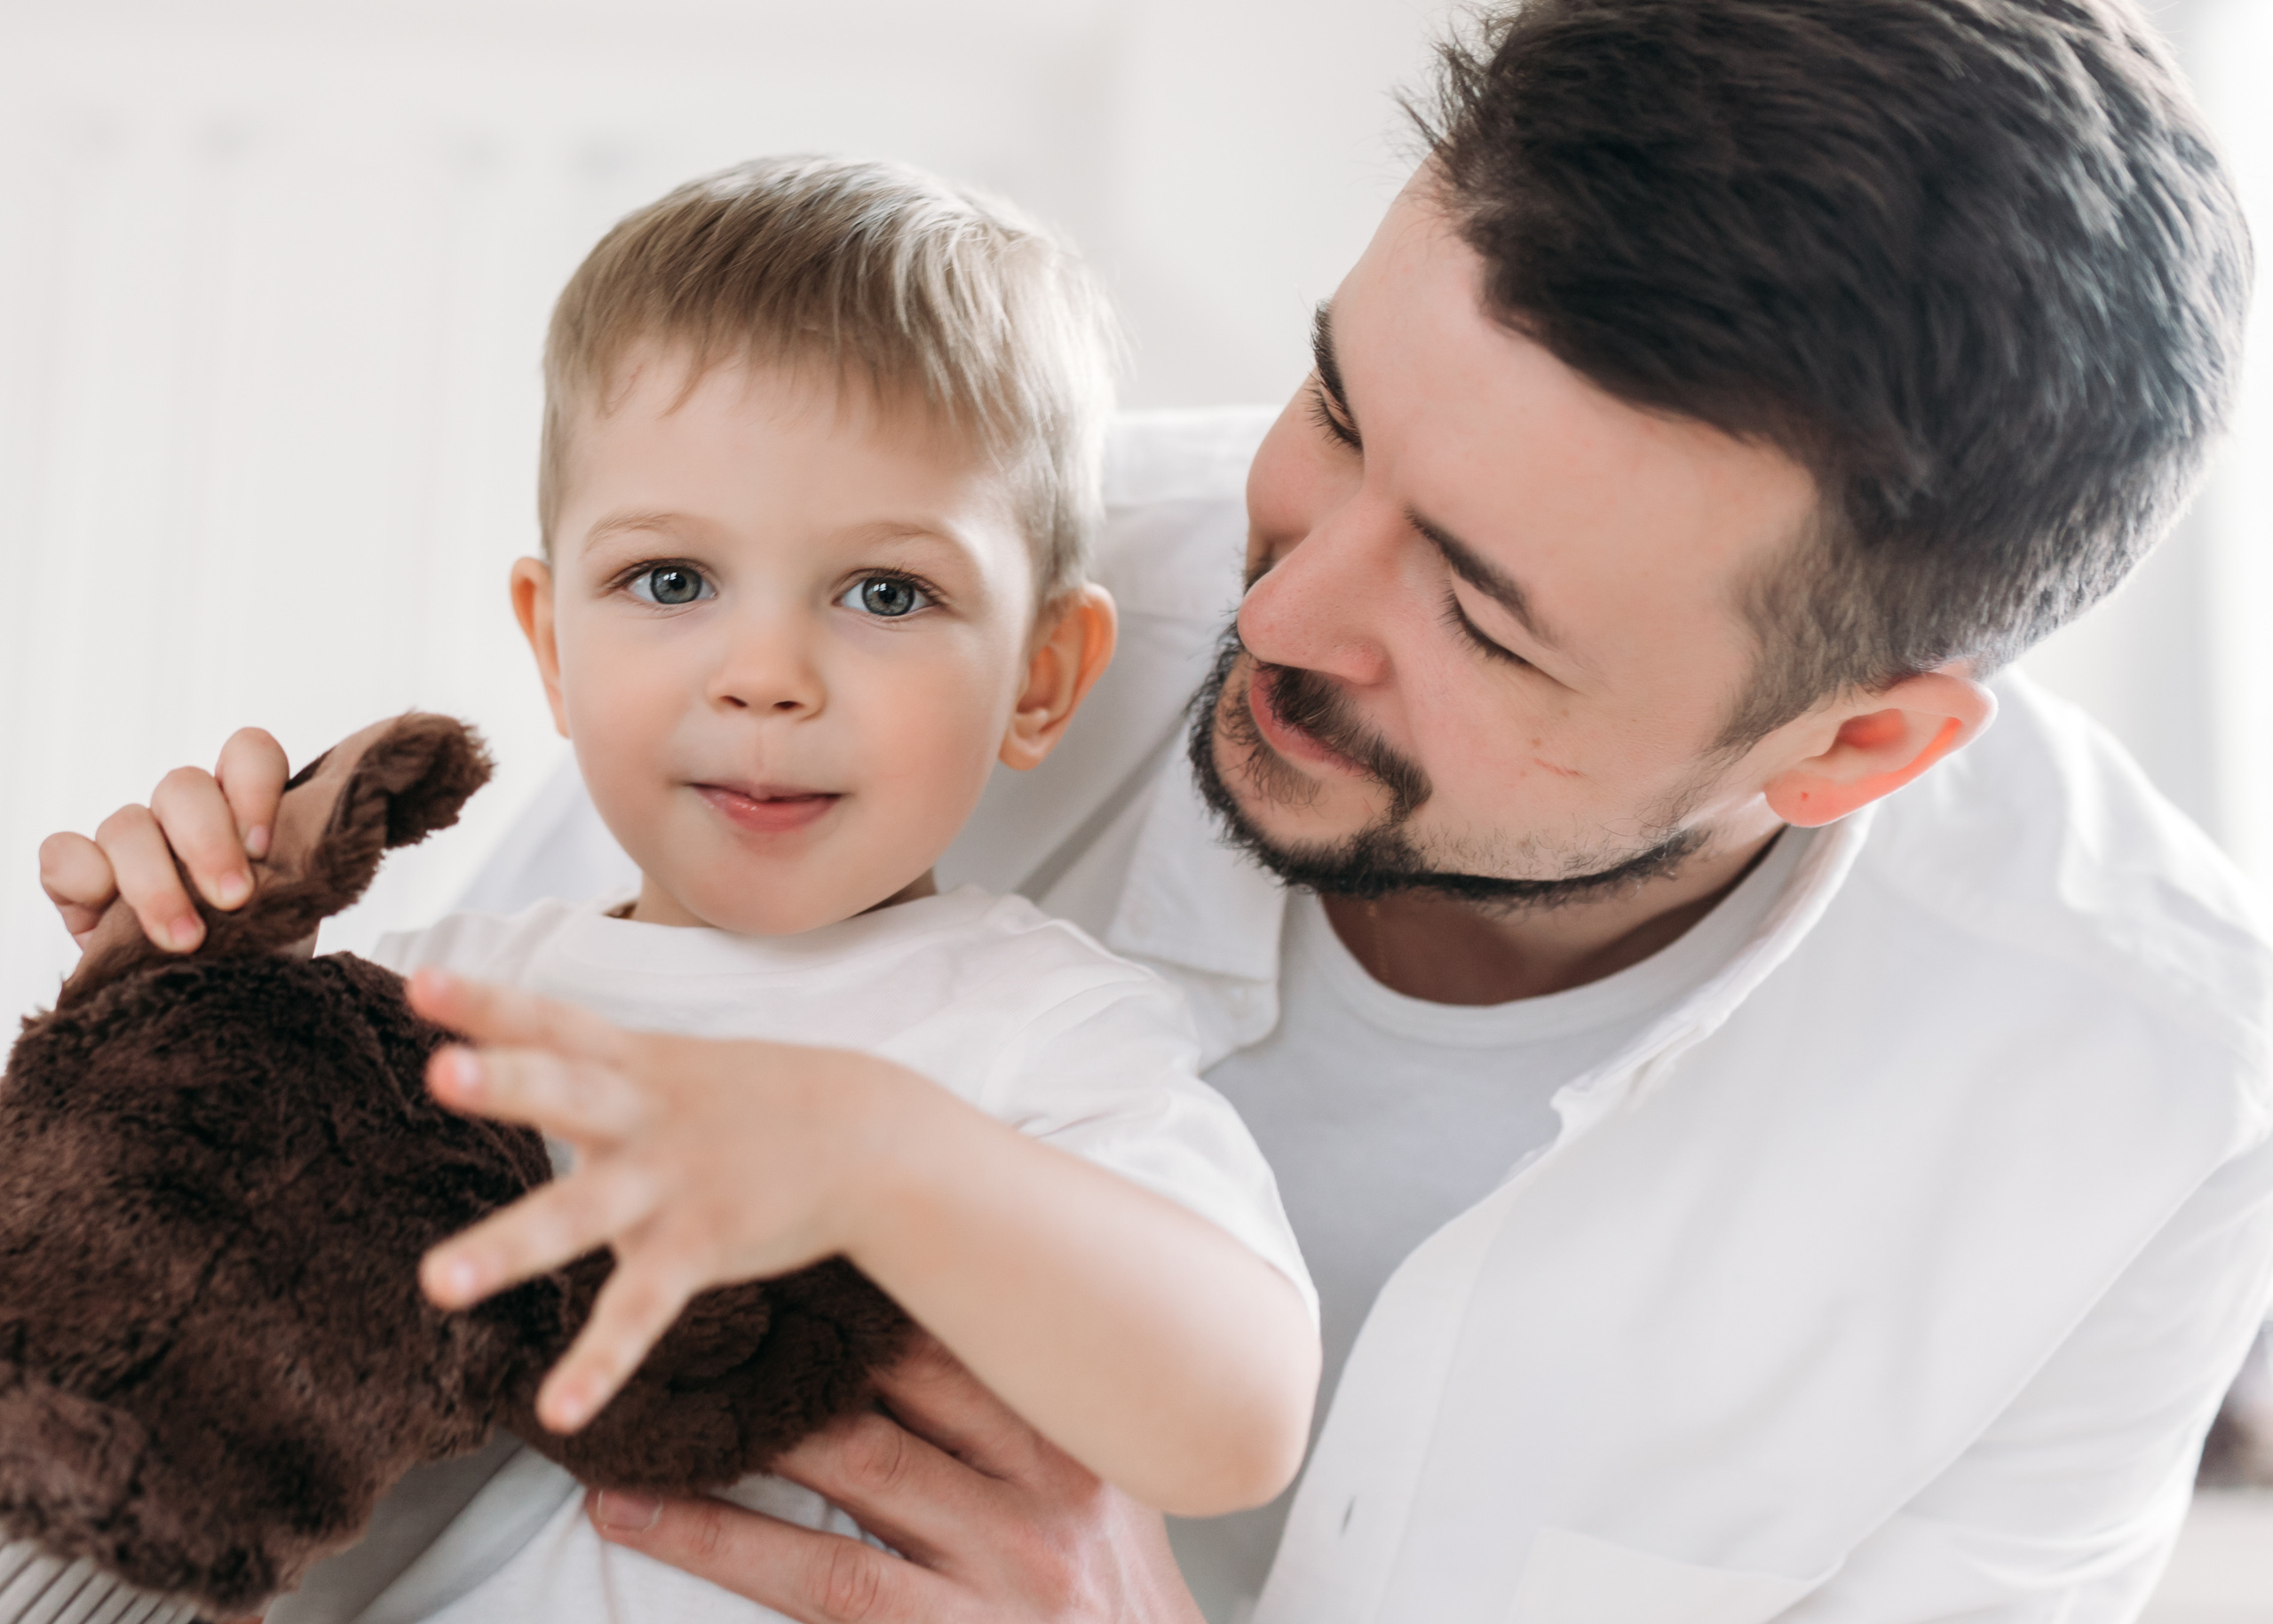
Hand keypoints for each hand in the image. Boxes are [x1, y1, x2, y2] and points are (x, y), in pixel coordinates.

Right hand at [37, 727, 288, 951]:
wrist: (221, 999)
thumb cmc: (263, 944)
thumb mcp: (292, 908)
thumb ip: (294, 876)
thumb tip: (295, 876)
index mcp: (241, 804)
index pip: (247, 753)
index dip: (255, 787)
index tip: (264, 846)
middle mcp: (182, 812)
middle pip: (183, 786)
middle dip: (208, 843)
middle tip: (234, 899)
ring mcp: (127, 840)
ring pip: (126, 825)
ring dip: (156, 884)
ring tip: (188, 940)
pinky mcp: (76, 877)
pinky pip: (62, 854)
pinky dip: (81, 877)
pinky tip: (104, 913)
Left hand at [410, 968, 930, 1432]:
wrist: (872, 1138)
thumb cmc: (755, 1100)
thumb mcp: (676, 1064)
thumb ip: (595, 1076)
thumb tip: (518, 1087)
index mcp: (634, 1063)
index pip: (553, 1022)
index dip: (486, 1002)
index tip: (420, 980)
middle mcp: (643, 1116)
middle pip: (566, 1092)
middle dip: (505, 1082)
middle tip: (441, 1073)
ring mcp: (671, 1183)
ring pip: (580, 1215)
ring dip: (509, 1246)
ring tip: (436, 1283)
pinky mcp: (699, 1248)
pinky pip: (640, 1311)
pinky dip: (599, 1363)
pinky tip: (557, 1412)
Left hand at [588, 1336, 1207, 1623]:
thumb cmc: (1107, 1600)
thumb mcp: (1098, 1493)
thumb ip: (1020, 1418)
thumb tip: (910, 1328)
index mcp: (1070, 1433)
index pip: (958, 1331)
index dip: (866, 1283)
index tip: (775, 1239)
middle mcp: (1045, 1486)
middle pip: (903, 1378)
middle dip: (795, 1335)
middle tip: (697, 1291)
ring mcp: (1001, 1565)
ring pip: (855, 1465)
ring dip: (737, 1429)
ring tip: (635, 1400)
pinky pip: (825, 1578)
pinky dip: (723, 1540)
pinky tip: (638, 1513)